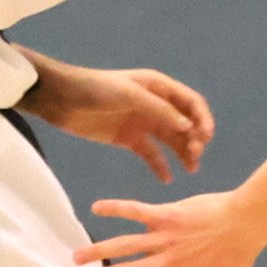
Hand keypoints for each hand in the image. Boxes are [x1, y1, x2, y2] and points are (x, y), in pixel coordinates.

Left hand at [24, 60, 216, 179]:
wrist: (61, 99)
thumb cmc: (95, 89)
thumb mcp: (129, 95)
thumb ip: (159, 110)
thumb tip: (188, 127)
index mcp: (159, 87)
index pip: (191, 103)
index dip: (203, 119)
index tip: (206, 138)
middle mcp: (155, 105)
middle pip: (185, 124)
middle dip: (195, 140)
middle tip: (195, 157)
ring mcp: (143, 122)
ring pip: (172, 140)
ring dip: (183, 153)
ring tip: (191, 170)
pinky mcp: (129, 139)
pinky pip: (151, 154)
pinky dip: (161, 166)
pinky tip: (167, 179)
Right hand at [72, 192, 266, 266]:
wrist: (247, 222)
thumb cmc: (238, 257)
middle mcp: (165, 262)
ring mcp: (164, 238)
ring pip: (124, 245)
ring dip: (98, 250)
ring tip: (77, 256)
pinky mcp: (167, 215)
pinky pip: (136, 211)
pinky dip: (116, 208)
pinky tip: (96, 207)